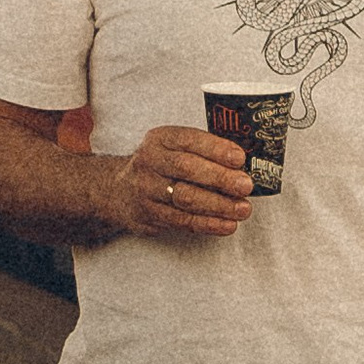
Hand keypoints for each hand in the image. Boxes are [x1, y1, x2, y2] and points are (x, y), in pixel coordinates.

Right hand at [110, 125, 252, 239]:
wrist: (117, 190)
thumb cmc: (159, 167)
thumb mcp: (173, 147)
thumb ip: (203, 151)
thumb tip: (245, 165)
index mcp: (160, 139)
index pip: (188, 140)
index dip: (216, 148)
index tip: (240, 158)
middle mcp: (149, 162)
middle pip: (186, 168)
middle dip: (220, 177)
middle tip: (246, 185)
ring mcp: (146, 189)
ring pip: (185, 198)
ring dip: (218, 205)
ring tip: (243, 209)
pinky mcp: (148, 214)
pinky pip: (182, 221)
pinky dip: (208, 224)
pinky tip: (227, 224)